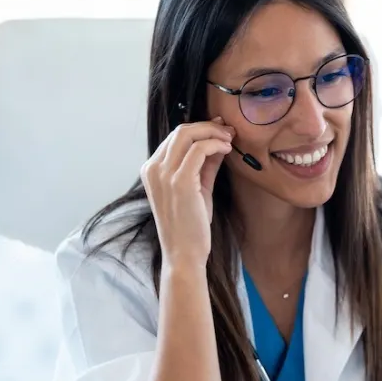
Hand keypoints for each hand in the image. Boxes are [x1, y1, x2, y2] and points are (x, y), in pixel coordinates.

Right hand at [140, 118, 233, 266]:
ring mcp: (163, 174)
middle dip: (208, 126)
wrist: (184, 253)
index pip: (175, 137)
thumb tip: (219, 142)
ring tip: (230, 139)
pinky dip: (215, 144)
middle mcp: (152, 168)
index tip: (221, 129)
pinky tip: (227, 149)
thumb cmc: (190, 225)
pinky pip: (199, 149)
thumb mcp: (197, 188)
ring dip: (213, 132)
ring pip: (188, 134)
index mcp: (151, 170)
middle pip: (180, 131)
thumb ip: (205, 164)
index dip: (200, 129)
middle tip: (229, 131)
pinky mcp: (179, 181)